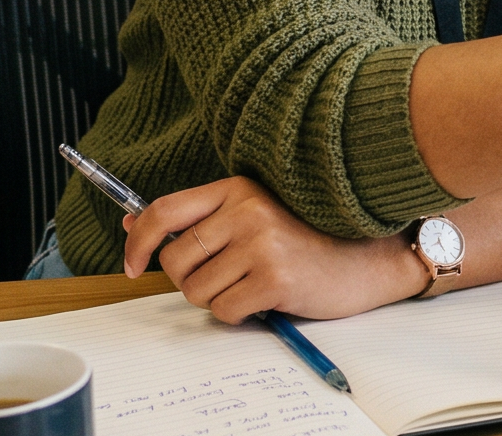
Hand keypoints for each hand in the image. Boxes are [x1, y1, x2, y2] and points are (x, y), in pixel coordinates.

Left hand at [122, 176, 426, 322]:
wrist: (369, 257)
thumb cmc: (311, 237)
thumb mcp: (254, 214)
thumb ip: (197, 218)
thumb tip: (132, 225)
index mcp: (238, 188)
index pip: (163, 211)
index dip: (138, 243)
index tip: (133, 265)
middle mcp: (247, 210)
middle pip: (175, 261)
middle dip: (189, 280)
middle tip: (224, 277)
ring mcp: (262, 244)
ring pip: (196, 291)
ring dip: (217, 299)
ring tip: (251, 284)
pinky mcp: (275, 278)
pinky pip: (224, 311)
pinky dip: (240, 313)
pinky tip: (267, 297)